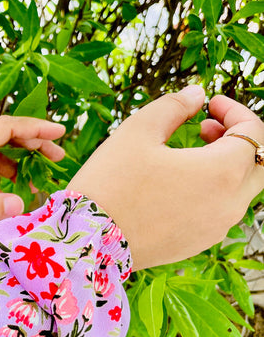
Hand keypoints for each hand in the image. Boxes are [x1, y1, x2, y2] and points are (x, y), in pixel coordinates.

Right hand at [68, 86, 263, 270]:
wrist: (89, 239)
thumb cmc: (112, 182)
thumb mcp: (139, 131)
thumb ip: (175, 106)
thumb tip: (197, 94)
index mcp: (222, 172)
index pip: (255, 132)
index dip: (235, 110)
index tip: (210, 103)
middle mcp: (230, 204)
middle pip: (257, 163)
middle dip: (237, 138)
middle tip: (204, 126)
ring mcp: (216, 228)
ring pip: (240, 189)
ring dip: (225, 163)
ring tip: (186, 153)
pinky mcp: (199, 242)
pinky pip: (221, 210)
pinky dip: (212, 189)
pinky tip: (177, 182)